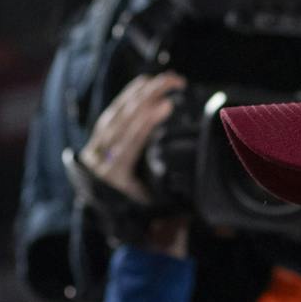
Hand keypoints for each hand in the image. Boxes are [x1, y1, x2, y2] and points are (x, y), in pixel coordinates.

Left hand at [79, 72, 190, 256]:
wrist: (101, 221)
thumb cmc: (130, 219)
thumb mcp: (152, 218)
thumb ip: (174, 214)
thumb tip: (204, 217)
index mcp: (111, 176)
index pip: (129, 141)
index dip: (146, 121)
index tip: (166, 105)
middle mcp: (99, 158)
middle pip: (122, 119)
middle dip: (146, 97)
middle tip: (170, 82)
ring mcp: (96, 146)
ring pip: (115, 113)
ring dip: (138, 93)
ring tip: (160, 80)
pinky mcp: (97, 139)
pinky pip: (111, 113)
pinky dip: (126, 98)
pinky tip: (141, 86)